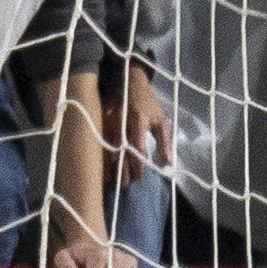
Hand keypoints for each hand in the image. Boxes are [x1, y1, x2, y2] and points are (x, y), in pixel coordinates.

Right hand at [103, 68, 173, 185]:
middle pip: (119, 151)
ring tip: (112, 182)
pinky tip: (102, 169)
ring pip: (106, 149)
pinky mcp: (99, 123)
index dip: (138, 164)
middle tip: (126, 185)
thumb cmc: (148, 103)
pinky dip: (101, 158)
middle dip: (122, 169)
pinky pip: (99, 144)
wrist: (129, 83)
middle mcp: (120, 122)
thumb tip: (167, 164)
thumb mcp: (161, 120)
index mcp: (137, 121)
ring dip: (109, 166)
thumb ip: (164, 143)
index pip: (137, 147)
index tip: (140, 177)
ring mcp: (107, 122)